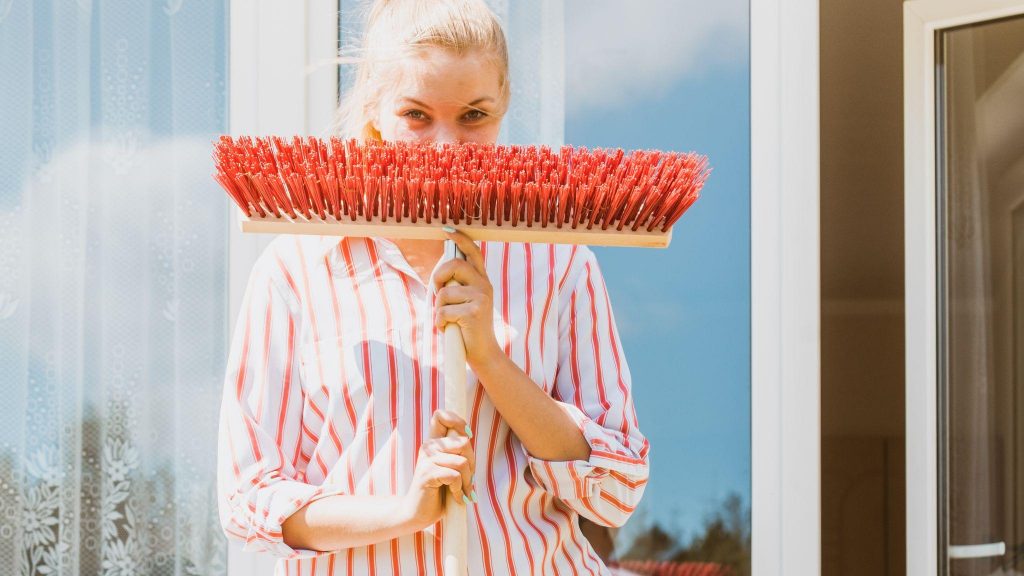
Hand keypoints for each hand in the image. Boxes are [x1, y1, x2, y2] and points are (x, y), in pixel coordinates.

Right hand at [401, 410, 476, 530]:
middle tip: (468, 480)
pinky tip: (457, 498)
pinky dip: (460, 490)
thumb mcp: (450, 468)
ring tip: (463, 491)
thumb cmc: (439, 492)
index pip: (441, 415)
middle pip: (464, 442)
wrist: (419, 514)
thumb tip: (469, 436)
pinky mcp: (426, 473)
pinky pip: (455, 476)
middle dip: (472, 464)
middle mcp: (428, 446)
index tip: (467, 437)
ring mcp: (426, 459)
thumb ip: (456, 452)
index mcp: (433, 442)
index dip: (458, 421)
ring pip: (462, 462)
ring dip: (467, 481)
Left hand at [432, 229, 501, 364]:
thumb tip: (438, 275)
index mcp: (482, 281)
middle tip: (437, 295)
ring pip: (443, 293)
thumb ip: (457, 287)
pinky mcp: (474, 312)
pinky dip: (439, 323)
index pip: (473, 253)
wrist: (483, 354)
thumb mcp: (465, 303)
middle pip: (454, 265)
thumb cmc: (468, 329)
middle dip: (437, 279)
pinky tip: (448, 329)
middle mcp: (484, 285)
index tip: (448, 231)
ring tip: (447, 321)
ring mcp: (481, 298)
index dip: (461, 239)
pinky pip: (442, 311)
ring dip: (438, 310)